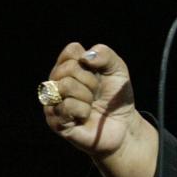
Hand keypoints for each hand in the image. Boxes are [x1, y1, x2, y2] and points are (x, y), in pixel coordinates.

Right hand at [43, 42, 137, 157]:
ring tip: (90, 104)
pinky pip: (66, 106)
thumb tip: (84, 56)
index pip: (71, 50)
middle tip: (96, 93)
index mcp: (69, 67)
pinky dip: (83, 110)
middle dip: (90, 81)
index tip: (98, 73)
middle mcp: (56, 82)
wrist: (123, 125)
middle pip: (68, 68)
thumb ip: (105, 55)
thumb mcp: (117, 70)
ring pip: (64, 85)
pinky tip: (85, 116)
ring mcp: (53, 101)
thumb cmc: (116, 97)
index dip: (90, 61)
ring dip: (86, 95)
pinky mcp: (54, 121)